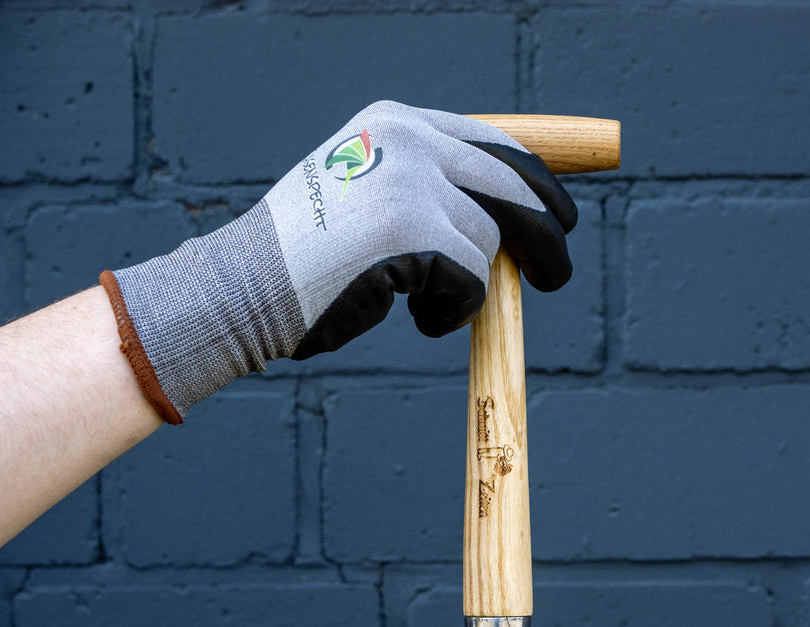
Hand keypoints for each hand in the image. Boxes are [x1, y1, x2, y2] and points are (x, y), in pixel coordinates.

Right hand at [100, 101, 577, 423]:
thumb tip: (508, 224)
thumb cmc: (306, 261)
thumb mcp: (367, 198)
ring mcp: (411, 180)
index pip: (495, 141)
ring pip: (490, 243)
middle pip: (514, 185)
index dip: (541, 175)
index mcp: (398, 123)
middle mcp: (409, 139)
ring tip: (427, 306)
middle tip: (558, 273)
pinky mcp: (412, 230)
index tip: (565, 207)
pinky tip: (416, 319)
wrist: (244, 288)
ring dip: (471, 288)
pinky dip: (454, 312)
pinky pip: (472, 281)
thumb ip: (429, 192)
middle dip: (547, 232)